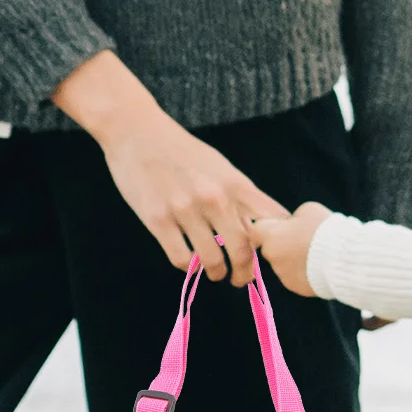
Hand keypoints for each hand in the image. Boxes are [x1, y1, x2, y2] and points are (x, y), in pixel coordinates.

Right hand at [54, 52, 285, 283]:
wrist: (137, 132)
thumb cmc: (184, 153)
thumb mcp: (221, 168)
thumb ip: (242, 198)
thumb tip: (265, 231)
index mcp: (235, 184)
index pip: (270, 222)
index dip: (274, 243)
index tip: (267, 254)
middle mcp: (214, 198)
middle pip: (243, 250)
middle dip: (245, 272)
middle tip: (241, 279)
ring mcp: (185, 209)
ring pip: (212, 260)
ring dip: (216, 273)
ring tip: (215, 272)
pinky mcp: (158, 220)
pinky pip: (181, 259)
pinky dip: (189, 266)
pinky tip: (190, 260)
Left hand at [249, 202, 333, 296]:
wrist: (343, 260)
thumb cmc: (326, 230)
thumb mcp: (308, 211)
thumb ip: (294, 218)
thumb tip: (292, 224)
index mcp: (272, 236)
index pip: (256, 231)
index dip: (266, 228)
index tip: (275, 227)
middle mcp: (273, 257)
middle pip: (271, 248)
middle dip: (283, 244)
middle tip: (304, 239)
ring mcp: (284, 275)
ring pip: (284, 264)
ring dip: (295, 259)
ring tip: (318, 254)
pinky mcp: (296, 288)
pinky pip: (296, 277)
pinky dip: (304, 273)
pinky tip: (320, 267)